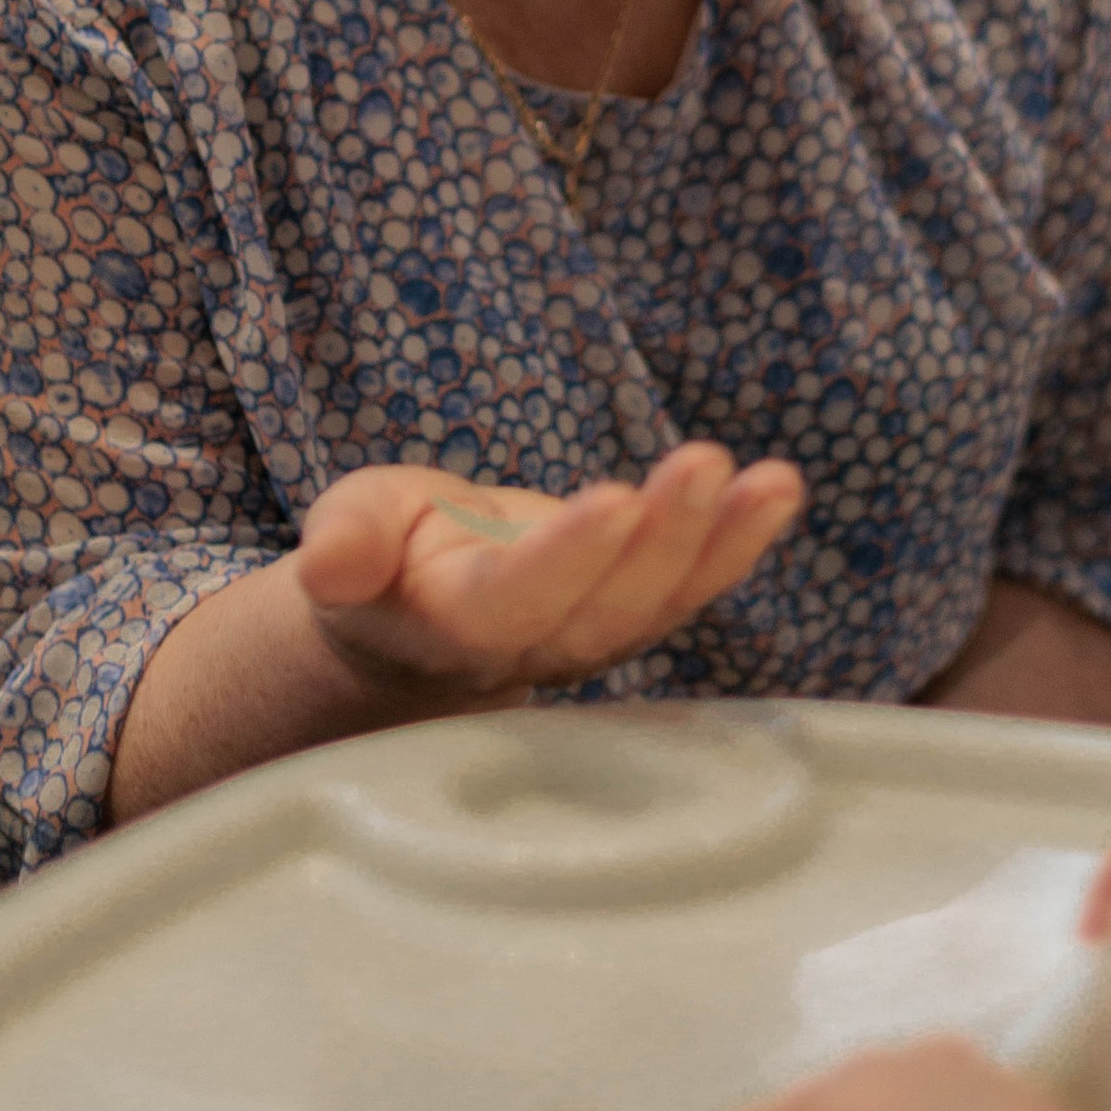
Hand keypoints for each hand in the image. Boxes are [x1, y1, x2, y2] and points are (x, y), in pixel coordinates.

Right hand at [295, 441, 804, 700]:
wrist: (417, 602)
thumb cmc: (383, 553)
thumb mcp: (349, 530)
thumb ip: (345, 545)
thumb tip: (330, 567)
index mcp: (454, 622)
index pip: (514, 599)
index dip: (565, 558)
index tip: (612, 499)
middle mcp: (535, 646)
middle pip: (608, 610)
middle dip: (663, 540)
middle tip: (703, 464)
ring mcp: (593, 638)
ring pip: (662, 605)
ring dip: (721, 544)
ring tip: (772, 482)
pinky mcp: (633, 612)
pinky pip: (693, 587)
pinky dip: (740, 544)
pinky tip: (781, 490)